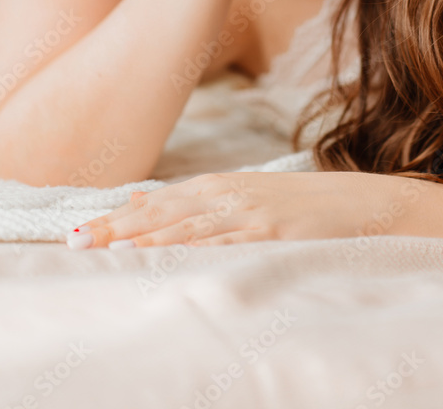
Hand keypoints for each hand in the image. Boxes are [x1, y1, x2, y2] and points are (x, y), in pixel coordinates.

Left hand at [65, 171, 401, 247]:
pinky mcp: (274, 234)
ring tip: (105, 249)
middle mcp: (231, 194)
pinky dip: (193, 250)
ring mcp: (252, 213)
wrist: (368, 203)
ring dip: (143, 239)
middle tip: (74, 241)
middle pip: (163, 213)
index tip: (79, 231)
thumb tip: (142, 202)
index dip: (118, 218)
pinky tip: (167, 257)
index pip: (159, 203)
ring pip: (187, 227)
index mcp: (223, 186)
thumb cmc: (308, 206)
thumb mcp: (250, 197)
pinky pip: (226, 244)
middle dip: (117, 228)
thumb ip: (200, 202)